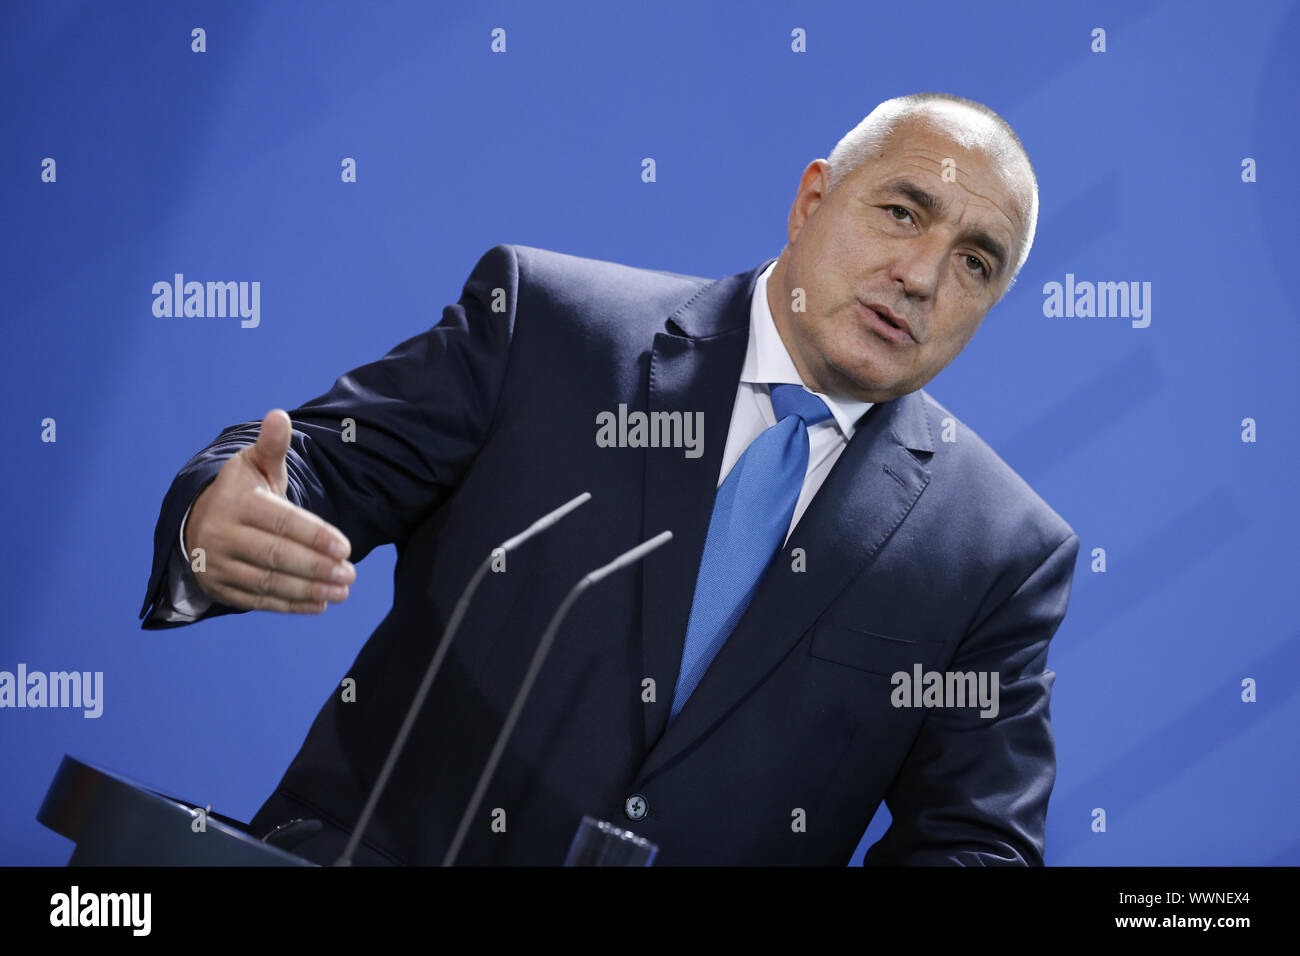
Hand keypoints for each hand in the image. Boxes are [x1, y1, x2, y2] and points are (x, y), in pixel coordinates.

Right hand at [183, 409, 354, 613]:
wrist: (196, 520)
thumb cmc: (240, 490)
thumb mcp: (254, 464)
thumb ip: (273, 446)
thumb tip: (279, 416)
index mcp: (236, 504)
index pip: (282, 522)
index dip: (315, 536)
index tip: (346, 548)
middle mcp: (221, 536)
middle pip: (276, 556)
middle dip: (317, 567)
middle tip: (351, 574)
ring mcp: (218, 565)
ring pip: (269, 582)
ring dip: (310, 589)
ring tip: (343, 590)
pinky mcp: (219, 589)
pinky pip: (259, 600)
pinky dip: (292, 605)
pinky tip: (320, 603)